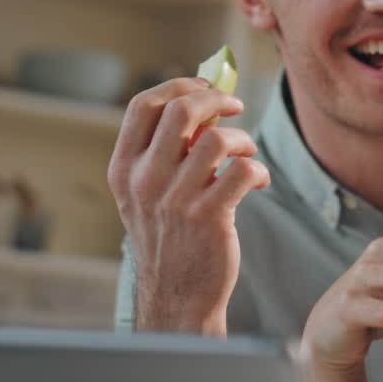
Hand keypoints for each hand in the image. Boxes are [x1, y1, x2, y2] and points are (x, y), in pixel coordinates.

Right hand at [107, 77, 269, 333]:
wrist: (176, 295)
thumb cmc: (169, 236)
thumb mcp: (148, 193)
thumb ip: (166, 151)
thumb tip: (206, 102)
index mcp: (124, 169)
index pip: (143, 106)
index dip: (178, 86)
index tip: (204, 86)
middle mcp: (144, 181)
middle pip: (181, 111)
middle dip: (216, 99)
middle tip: (235, 105)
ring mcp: (175, 200)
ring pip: (217, 139)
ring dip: (242, 138)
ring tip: (246, 152)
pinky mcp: (209, 217)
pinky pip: (243, 171)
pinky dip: (259, 170)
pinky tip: (258, 180)